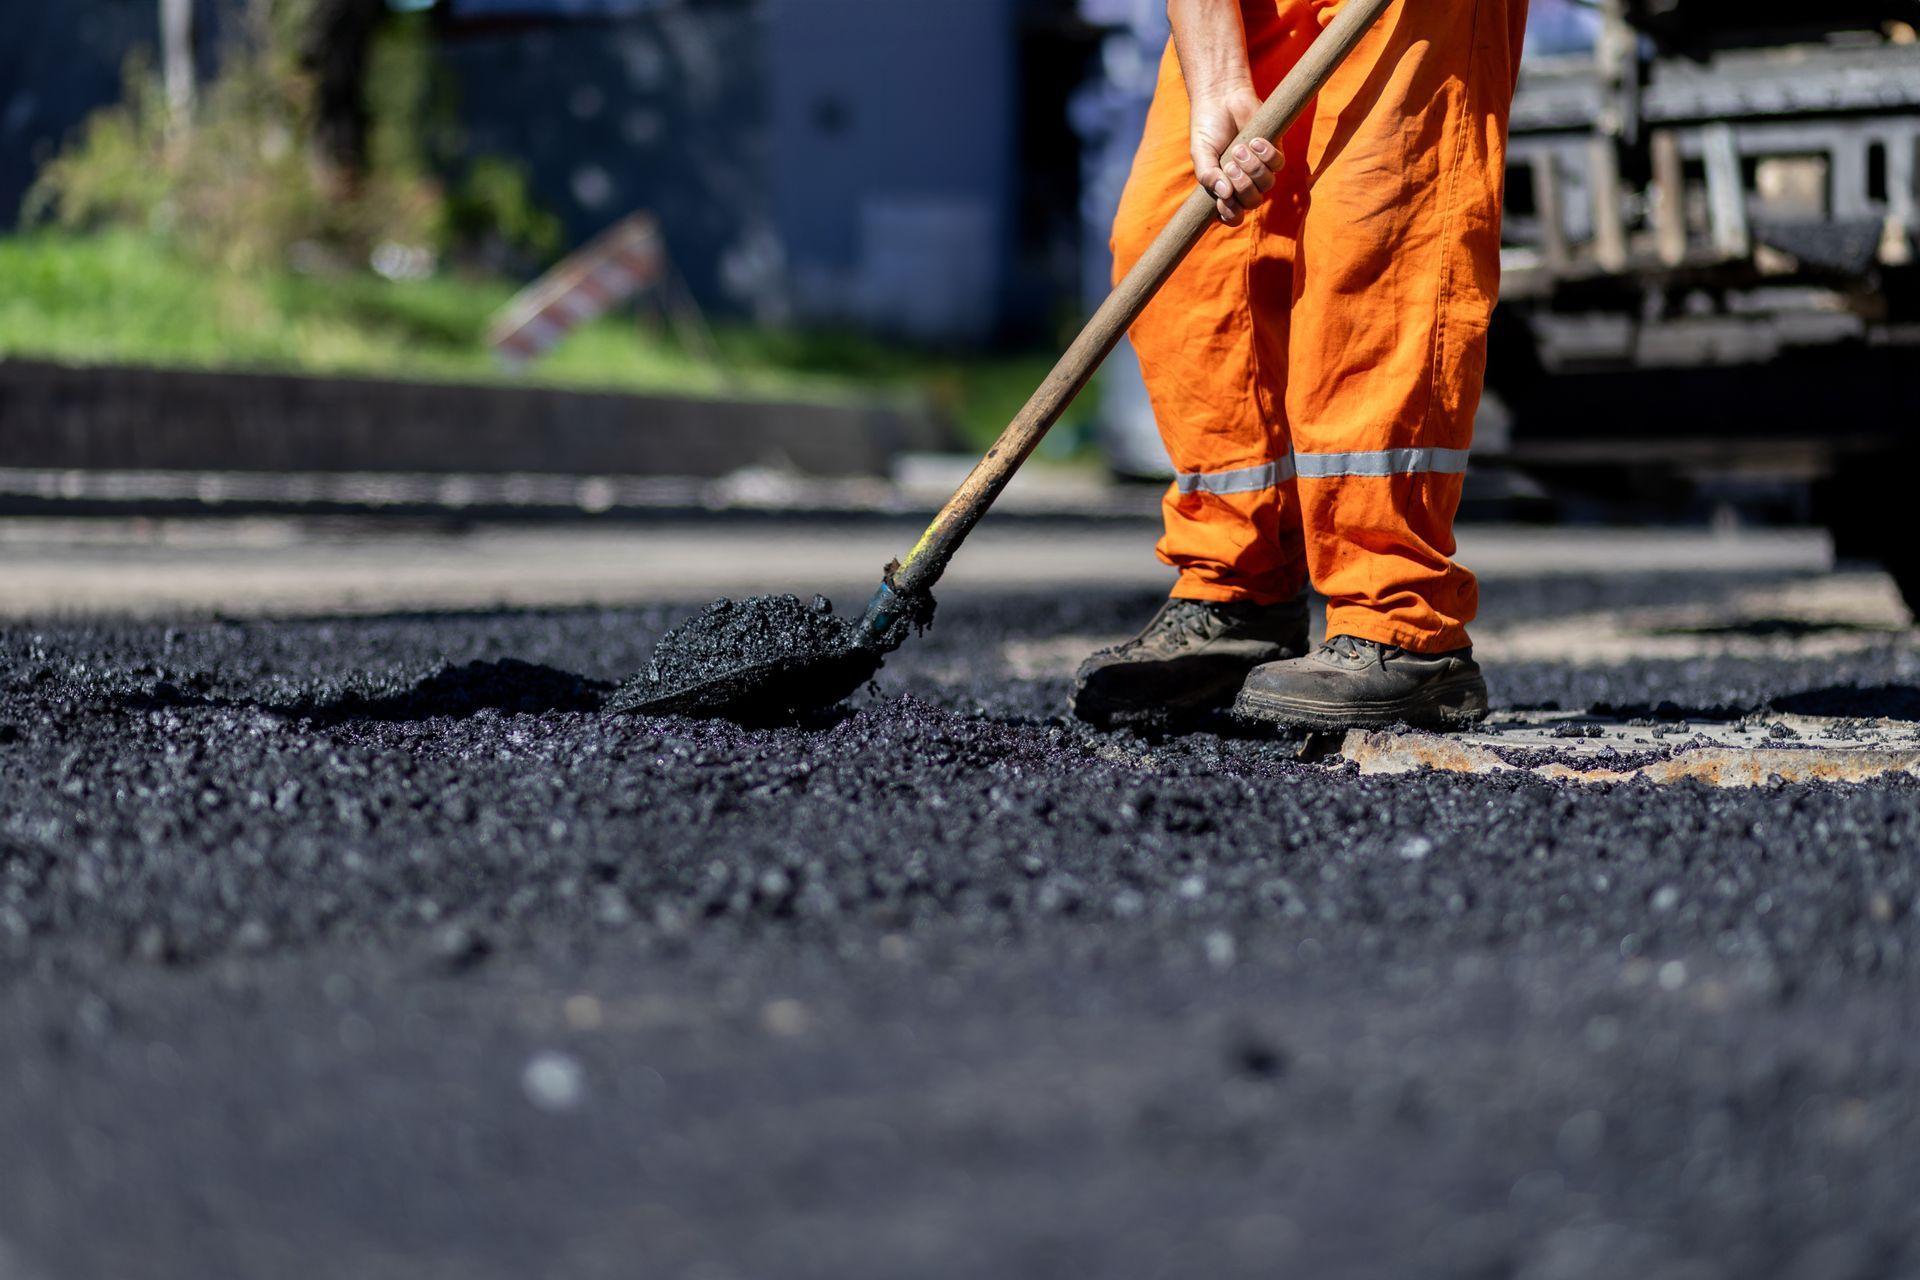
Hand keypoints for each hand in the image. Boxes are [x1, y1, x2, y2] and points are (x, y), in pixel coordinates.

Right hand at [1189, 86, 1280, 225]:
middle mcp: (1244, 183)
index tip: (1224, 200)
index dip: (1231, 214)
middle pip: (1253, 201)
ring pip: (1267, 184)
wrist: (1221, 98)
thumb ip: (1207, 176)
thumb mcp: (1201, 154)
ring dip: (1253, 168)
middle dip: (1243, 186)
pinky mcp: (1273, 150)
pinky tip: (1254, 140)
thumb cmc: (1208, 129)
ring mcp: (1260, 168)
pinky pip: (1278, 163)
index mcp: (1224, 189)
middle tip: (1230, 164)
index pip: (1233, 216)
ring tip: (1239, 148)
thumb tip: (1225, 194)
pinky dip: (1267, 154)